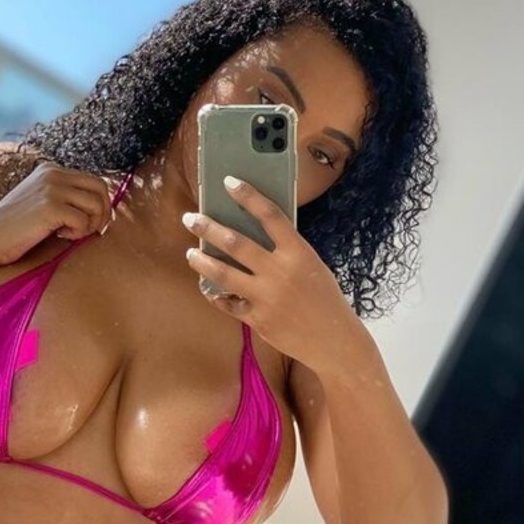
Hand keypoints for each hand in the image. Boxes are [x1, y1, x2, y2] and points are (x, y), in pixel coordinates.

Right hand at [0, 161, 118, 266]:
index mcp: (51, 170)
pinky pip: (84, 220)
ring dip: (91, 225)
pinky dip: (78, 233)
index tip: (91, 224)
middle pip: (101, 188)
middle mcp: (53, 173)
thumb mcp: (41, 204)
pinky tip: (60, 236)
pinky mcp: (50, 206)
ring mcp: (51, 188)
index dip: (100, 204)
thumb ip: (65, 198)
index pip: (94, 181)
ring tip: (71, 234)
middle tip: (89, 232)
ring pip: (97, 204)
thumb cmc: (15, 230)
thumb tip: (103, 207)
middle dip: (102, 213)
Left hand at [182, 176, 355, 367]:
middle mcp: (280, 272)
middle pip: (236, 243)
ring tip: (190, 253)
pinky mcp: (258, 320)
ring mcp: (267, 297)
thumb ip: (286, 251)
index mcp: (299, 253)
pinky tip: (208, 288)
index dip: (248, 195)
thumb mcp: (312, 267)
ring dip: (202, 261)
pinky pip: (228, 304)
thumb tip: (251, 233)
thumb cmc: (323, 298)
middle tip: (190, 218)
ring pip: (224, 274)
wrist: (334, 340)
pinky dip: (216, 295)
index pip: (270, 215)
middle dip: (208, 228)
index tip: (229, 182)